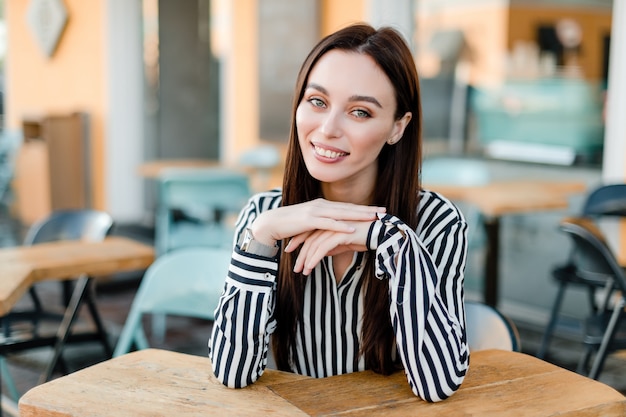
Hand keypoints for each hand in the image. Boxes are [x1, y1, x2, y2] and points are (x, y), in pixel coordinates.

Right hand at [250, 198, 384, 246]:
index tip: (379, 210)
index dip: (363, 208)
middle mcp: (321, 205)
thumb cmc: (290, 227)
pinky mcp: (309, 220)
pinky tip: (352, 227)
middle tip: (384, 211)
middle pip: (349, 208)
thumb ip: (322, 227)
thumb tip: (333, 234)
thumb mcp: (310, 226)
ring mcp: (315, 211)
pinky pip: (328, 223)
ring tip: (374, 217)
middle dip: (367, 209)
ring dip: (359, 215)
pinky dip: (341, 225)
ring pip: (342, 213)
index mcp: (323, 206)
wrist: (271, 224)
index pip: (347, 207)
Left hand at [286, 220, 373, 274]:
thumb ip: (331, 246)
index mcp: (330, 221)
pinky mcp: (340, 234)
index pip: (310, 231)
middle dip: (300, 253)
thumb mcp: (344, 244)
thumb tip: (321, 253)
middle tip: (295, 268)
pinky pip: (322, 248)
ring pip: (314, 244)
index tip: (291, 252)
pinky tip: (310, 268)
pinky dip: (314, 259)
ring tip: (301, 272)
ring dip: (306, 259)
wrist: (381, 234)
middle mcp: (330, 222)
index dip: (299, 242)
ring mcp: (335, 227)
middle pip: (309, 238)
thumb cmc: (364, 238)